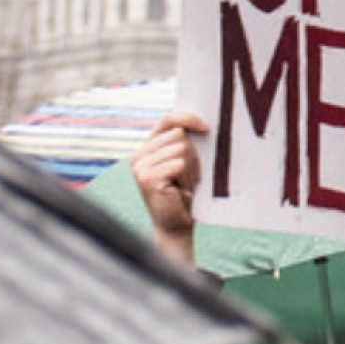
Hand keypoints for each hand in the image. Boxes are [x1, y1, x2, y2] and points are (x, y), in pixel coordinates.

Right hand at [132, 111, 207, 266]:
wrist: (176, 224)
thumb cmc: (184, 191)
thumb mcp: (183, 160)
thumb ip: (183, 140)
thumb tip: (200, 120)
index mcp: (147, 147)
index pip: (168, 119)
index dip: (188, 118)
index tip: (205, 127)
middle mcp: (139, 154)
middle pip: (179, 134)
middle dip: (192, 154)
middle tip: (189, 175)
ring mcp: (141, 167)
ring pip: (181, 149)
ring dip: (191, 168)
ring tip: (185, 184)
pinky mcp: (148, 178)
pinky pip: (178, 163)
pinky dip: (187, 176)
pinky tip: (182, 190)